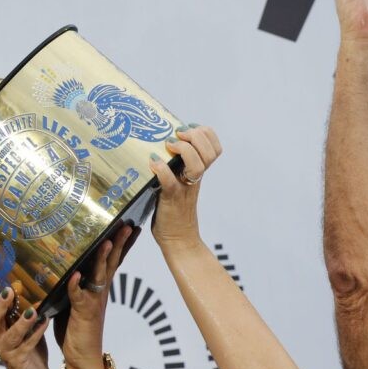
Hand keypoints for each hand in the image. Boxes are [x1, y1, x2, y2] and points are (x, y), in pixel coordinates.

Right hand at [0, 284, 51, 368]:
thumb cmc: (28, 351)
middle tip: (8, 291)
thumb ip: (22, 312)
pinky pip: (28, 345)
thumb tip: (29, 287)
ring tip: (32, 311)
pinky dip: (37, 333)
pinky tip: (45, 321)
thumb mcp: (22, 328)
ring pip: (11, 334)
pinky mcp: (18, 362)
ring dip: (21, 322)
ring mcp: (6, 351)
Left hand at [61, 226, 133, 368]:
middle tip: (126, 224)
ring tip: (106, 242)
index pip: (111, 261)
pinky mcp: (83, 313)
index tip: (128, 225)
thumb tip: (62, 263)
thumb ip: (71, 283)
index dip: (120, 244)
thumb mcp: (73, 300)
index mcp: (98, 288)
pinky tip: (76, 274)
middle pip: (111, 262)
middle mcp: (99, 292)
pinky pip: (79, 297)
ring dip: (102, 259)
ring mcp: (93, 302)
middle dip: (118, 243)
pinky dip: (77, 285)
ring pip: (100, 276)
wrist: (83, 358)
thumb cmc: (77, 328)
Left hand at [149, 125, 221, 246]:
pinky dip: (162, 170)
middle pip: (210, 152)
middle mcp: (194, 179)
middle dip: (196, 137)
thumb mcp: (178, 183)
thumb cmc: (173, 211)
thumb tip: (157, 146)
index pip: (214, 148)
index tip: (187, 129)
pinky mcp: (171, 199)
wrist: (178, 239)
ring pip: (198, 165)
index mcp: (197, 173)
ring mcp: (184, 188)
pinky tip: (153, 162)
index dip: (205, 133)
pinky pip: (170, 181)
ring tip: (169, 145)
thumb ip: (175, 167)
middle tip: (178, 135)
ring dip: (184, 150)